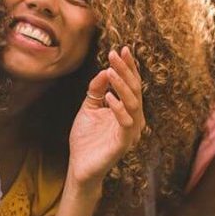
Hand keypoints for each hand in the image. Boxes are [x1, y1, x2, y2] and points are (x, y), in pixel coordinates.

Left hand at [67, 47, 145, 185]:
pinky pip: (126, 122)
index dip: (128, 67)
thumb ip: (97, 90)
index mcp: (127, 110)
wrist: (79, 165)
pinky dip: (118, 108)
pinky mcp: (123, 143)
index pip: (131, 85)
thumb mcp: (89, 107)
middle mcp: (133, 119)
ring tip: (111, 71)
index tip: (122, 49)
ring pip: (133, 103)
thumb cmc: (86, 138)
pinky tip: (108, 97)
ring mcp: (130, 131)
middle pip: (134, 90)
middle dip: (126, 71)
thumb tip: (105, 70)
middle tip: (115, 55)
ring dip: (122, 85)